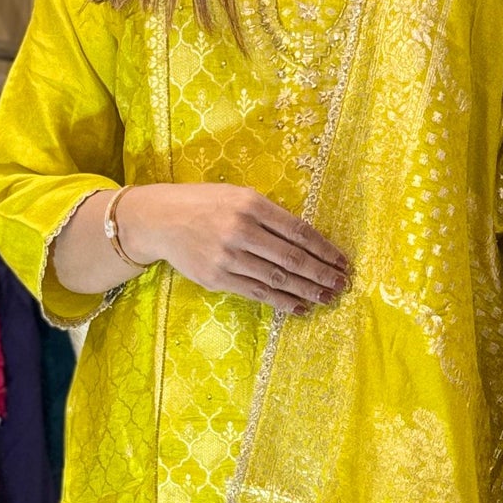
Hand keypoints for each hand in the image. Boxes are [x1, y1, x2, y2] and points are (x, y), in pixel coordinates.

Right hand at [118, 181, 349, 315]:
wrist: (160, 219)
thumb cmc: (205, 204)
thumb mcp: (238, 196)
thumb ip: (270, 215)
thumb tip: (307, 241)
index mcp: (251, 204)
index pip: (299, 230)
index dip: (324, 249)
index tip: (342, 261)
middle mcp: (240, 230)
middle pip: (292, 258)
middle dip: (321, 274)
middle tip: (341, 284)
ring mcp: (227, 257)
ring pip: (277, 279)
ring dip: (307, 292)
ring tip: (327, 298)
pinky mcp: (216, 278)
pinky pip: (257, 293)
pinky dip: (281, 302)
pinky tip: (299, 307)